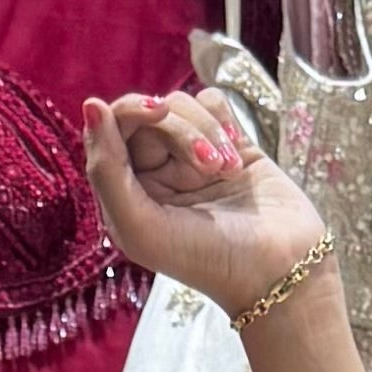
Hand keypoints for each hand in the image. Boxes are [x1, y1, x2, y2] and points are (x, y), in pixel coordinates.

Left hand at [80, 89, 330, 324]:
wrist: (281, 269)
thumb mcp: (142, 227)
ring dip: (208, 132)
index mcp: (123, 195)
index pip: (109, 129)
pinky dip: (224, 121)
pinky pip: (211, 102)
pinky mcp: (226, 144)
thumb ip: (106, 170)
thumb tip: (91, 104)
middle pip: (148, 113)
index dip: (131, 111)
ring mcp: (190, 157)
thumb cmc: (208, 260)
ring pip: (181, 104)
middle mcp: (152, 173)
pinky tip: (237, 156)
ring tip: (228, 172)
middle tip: (206, 166)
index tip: (159, 112)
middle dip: (180, 130)